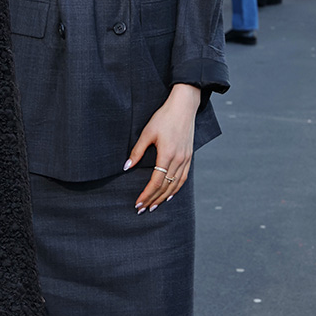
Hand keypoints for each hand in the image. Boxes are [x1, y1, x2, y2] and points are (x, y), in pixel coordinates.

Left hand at [127, 83, 200, 210]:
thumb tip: (126, 167)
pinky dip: (176, 188)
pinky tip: (169, 194)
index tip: (138, 203)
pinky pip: (184, 177)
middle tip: (143, 209)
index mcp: (167, 154)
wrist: (184, 106)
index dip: (146, 194)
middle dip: (153, 200)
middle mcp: (179, 159)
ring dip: (165, 197)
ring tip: (155, 206)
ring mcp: (186, 159)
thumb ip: (136, 152)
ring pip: (176, 185)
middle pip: (166, 187)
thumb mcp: (147, 133)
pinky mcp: (189, 156)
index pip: (156, 182)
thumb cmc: (163, 117)